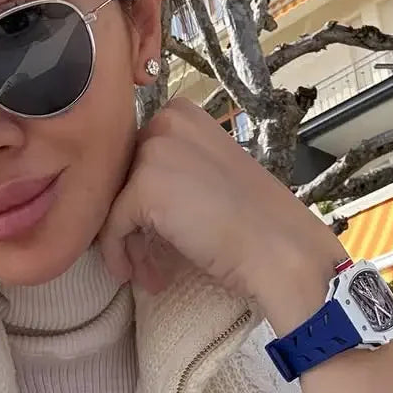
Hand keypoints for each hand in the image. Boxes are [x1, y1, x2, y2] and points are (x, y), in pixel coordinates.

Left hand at [96, 98, 342, 315]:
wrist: (280, 252)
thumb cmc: (255, 222)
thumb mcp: (209, 175)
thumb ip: (173, 171)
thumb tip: (134, 196)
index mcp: (183, 113)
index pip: (136, 157)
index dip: (142, 201)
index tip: (156, 235)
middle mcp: (165, 121)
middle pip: (122, 179)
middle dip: (134, 224)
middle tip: (152, 262)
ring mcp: (154, 152)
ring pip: (115, 204)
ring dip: (131, 245)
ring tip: (151, 275)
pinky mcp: (144, 187)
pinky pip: (112, 227)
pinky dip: (119, 257)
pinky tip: (142, 279)